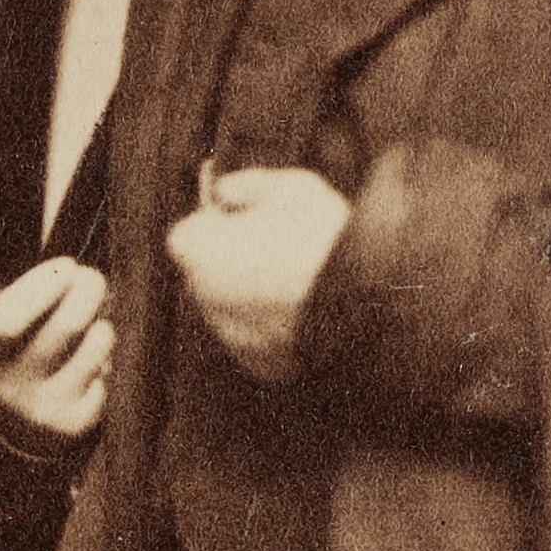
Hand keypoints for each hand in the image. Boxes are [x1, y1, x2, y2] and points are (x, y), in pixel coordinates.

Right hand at [0, 256, 113, 458]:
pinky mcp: (70, 423)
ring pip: (95, 345)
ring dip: (101, 327)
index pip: (7, 321)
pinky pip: (105, 377)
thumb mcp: (5, 317)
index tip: (68, 265)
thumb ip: (30, 292)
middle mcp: (5, 385)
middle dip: (88, 291)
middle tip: (92, 278)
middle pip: (68, 326)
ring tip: (91, 328)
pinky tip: (88, 367)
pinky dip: (104, 362)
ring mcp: (39, 407)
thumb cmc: (18, 345)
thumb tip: (76, 273)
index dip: (42, 287)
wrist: (16, 420)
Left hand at [165, 164, 351, 383]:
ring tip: (304, 278)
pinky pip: (260, 341)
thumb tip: (225, 191)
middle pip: (208, 274)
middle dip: (232, 261)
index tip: (246, 218)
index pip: (189, 234)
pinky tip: (310, 310)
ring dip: (255, 295)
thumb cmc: (321, 235)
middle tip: (280, 246)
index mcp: (200, 249)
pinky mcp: (259, 365)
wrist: (362, 303)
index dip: (217, 225)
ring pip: (234, 309)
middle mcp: (204, 298)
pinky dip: (276, 327)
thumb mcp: (290, 186)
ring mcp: (230, 336)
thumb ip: (248, 185)